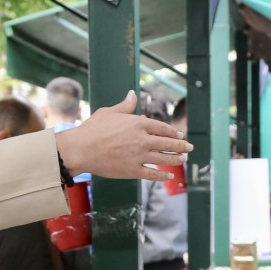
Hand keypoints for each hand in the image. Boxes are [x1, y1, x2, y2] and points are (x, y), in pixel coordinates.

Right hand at [55, 91, 192, 180]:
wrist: (81, 149)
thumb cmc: (93, 129)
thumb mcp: (110, 112)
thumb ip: (125, 105)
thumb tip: (133, 94)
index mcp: (138, 123)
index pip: (162, 127)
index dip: (173, 132)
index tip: (180, 135)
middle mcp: (142, 139)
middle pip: (167, 143)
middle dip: (180, 146)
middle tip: (189, 148)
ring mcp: (139, 156)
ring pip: (163, 158)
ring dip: (176, 159)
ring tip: (184, 159)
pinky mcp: (133, 170)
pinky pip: (152, 174)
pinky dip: (163, 175)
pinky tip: (169, 176)